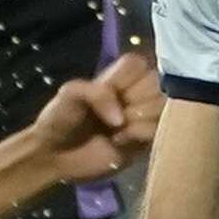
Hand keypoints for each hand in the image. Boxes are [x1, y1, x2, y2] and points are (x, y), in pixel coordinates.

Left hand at [27, 50, 162, 181]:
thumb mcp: (71, 93)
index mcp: (119, 76)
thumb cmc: (61, 117)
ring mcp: (144, 117)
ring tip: (116, 129)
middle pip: (158, 85)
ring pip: (164, 108)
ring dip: (139, 119)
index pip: (139, 65)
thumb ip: (98, 93)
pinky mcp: (147, 141)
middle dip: (136, 101)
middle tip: (115, 114)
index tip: (112, 91)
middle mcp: (137, 93)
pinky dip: (139, 135)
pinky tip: (120, 141)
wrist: (55, 154)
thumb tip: (121, 118)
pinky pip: (159, 131)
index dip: (127, 80)